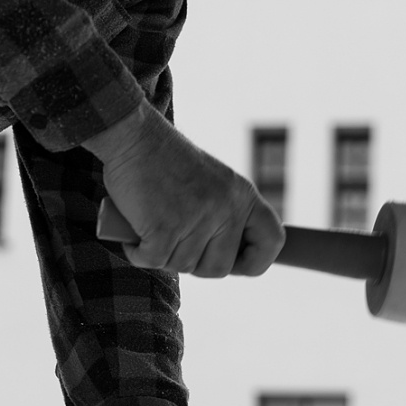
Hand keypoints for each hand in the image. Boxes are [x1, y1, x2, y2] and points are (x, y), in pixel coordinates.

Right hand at [82, 102, 283, 276]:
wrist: (133, 136)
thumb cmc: (166, 161)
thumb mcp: (213, 182)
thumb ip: (225, 215)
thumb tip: (229, 260)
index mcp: (243, 195)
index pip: (272, 240)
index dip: (256, 261)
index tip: (234, 264)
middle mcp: (226, 208)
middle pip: (220, 269)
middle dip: (194, 263)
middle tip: (174, 241)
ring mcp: (197, 218)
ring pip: (182, 266)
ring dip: (161, 253)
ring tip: (151, 223)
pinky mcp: (164, 228)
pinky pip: (153, 261)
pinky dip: (137, 252)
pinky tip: (135, 233)